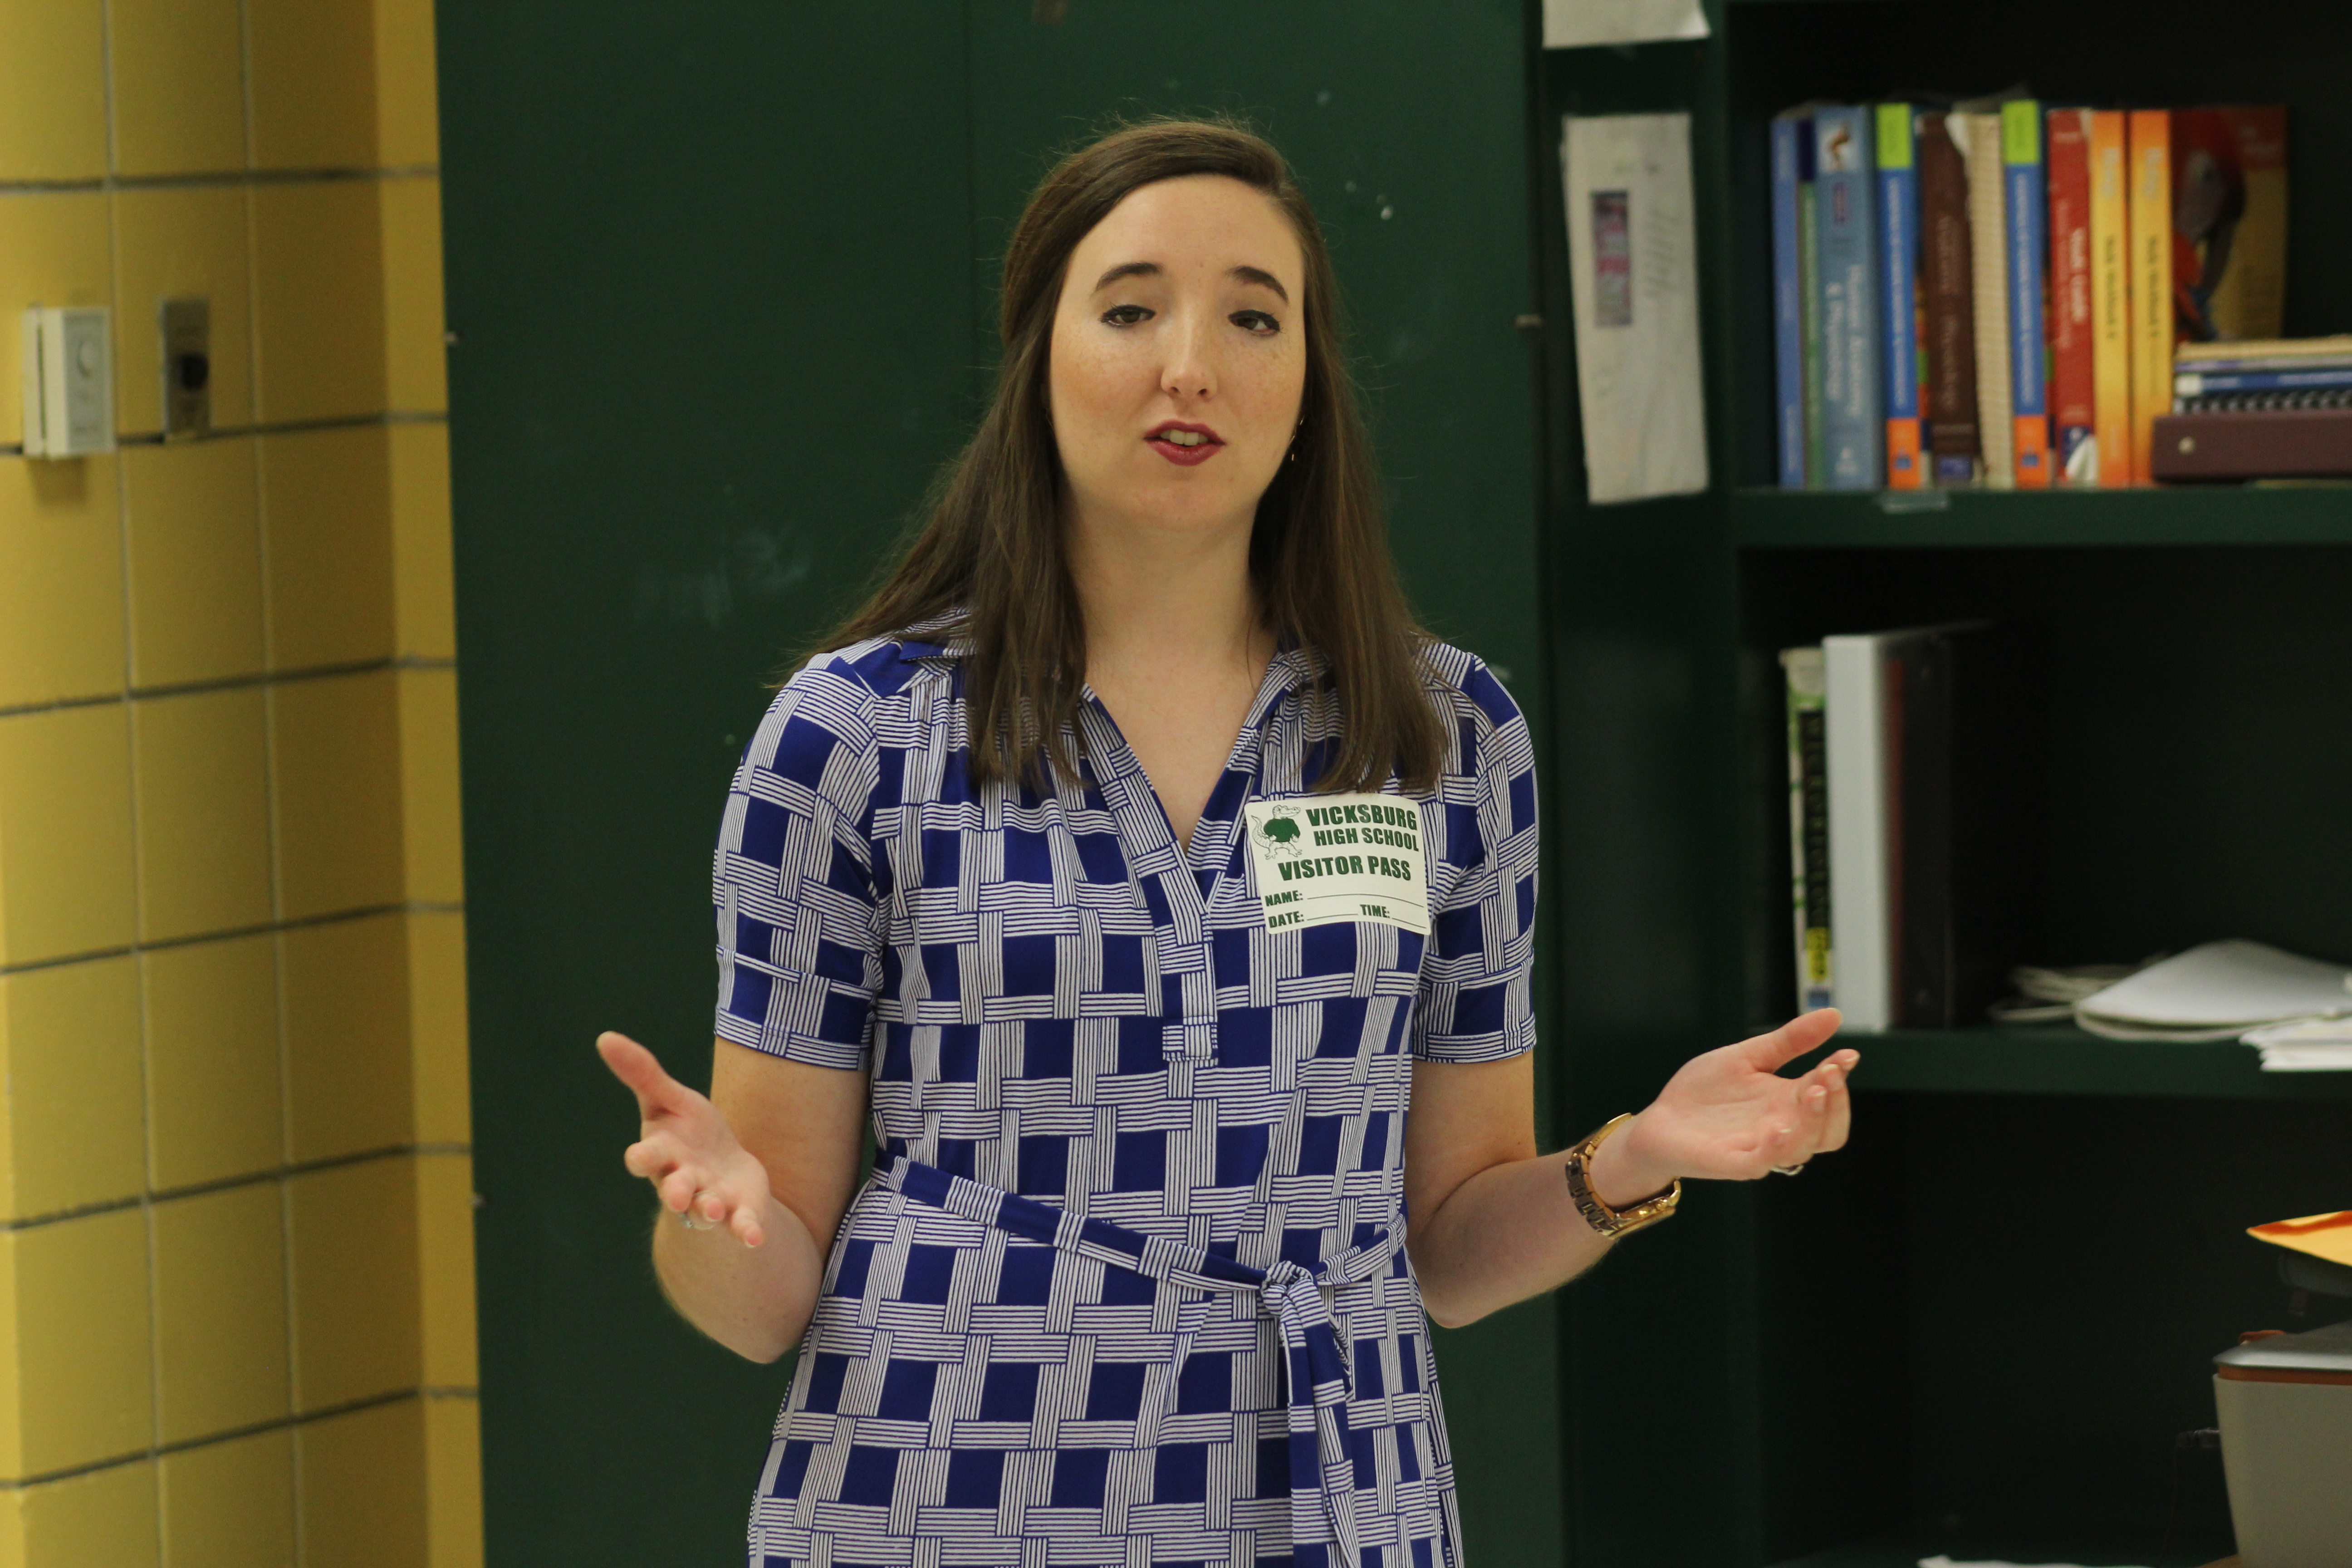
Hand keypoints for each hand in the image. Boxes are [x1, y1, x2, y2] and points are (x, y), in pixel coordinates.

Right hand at [598, 1031, 773, 1246]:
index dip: (642, 1158)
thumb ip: (642, 1074)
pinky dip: (746, 1231)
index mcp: (662, 1153)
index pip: (646, 1158)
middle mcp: (682, 1181)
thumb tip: (604, 1037)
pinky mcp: (738, 1211)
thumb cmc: (688, 1130)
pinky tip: (755, 1238)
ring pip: (704, 1210)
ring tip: (714, 1210)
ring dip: (708, 1211)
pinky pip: (741, 1225)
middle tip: (676, 1194)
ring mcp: (709, 1199)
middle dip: (675, 1191)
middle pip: (674, 1188)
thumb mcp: (669, 1099)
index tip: (637, 1157)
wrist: (724, 1165)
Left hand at [1587, 1010, 1854, 1205]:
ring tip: (1813, 1091)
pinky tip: (1779, 1127)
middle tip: (1829, 1072)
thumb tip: (1833, 1015)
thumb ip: (1788, 1041)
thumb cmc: (1703, 1092)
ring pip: (1805, 1147)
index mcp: (1787, 1103)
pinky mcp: (1734, 1163)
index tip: (1847, 1055)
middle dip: (1836, 1102)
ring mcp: (1760, 1149)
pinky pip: (1765, 1162)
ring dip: (1815, 1121)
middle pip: (1830, 1130)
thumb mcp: (1747, 1056)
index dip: (1841, 1077)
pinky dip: (1777, 1147)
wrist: (1659, 1121)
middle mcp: (1782, 1129)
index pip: (1829, 1097)